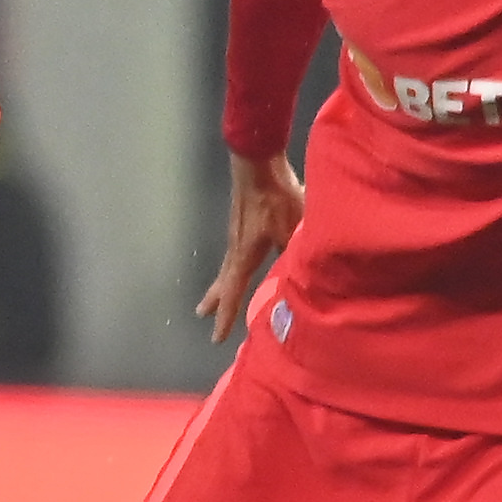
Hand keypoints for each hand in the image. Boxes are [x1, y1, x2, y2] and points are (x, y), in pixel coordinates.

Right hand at [196, 152, 307, 344]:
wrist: (257, 163)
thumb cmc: (275, 197)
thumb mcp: (292, 228)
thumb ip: (293, 254)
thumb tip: (299, 278)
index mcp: (245, 255)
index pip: (232, 292)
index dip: (225, 316)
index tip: (215, 338)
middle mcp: (235, 249)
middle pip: (222, 281)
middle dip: (214, 301)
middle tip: (201, 315)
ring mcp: (236, 235)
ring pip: (225, 268)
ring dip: (218, 285)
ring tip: (210, 297)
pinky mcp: (241, 224)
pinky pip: (232, 256)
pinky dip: (228, 270)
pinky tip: (235, 265)